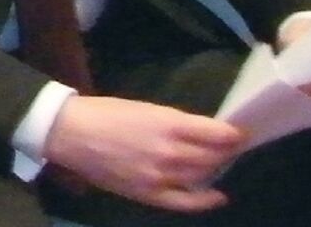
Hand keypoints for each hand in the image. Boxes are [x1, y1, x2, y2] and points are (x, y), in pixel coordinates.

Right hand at [44, 95, 245, 211]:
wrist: (70, 134)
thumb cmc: (105, 113)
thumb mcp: (144, 108)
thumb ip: (174, 122)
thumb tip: (202, 133)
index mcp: (169, 124)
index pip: (218, 134)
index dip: (233, 135)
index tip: (240, 133)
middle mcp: (171, 152)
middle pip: (214, 156)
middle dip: (226, 151)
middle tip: (230, 146)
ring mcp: (161, 176)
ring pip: (203, 175)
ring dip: (215, 168)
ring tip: (219, 162)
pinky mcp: (149, 194)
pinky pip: (187, 202)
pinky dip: (207, 200)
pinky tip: (218, 195)